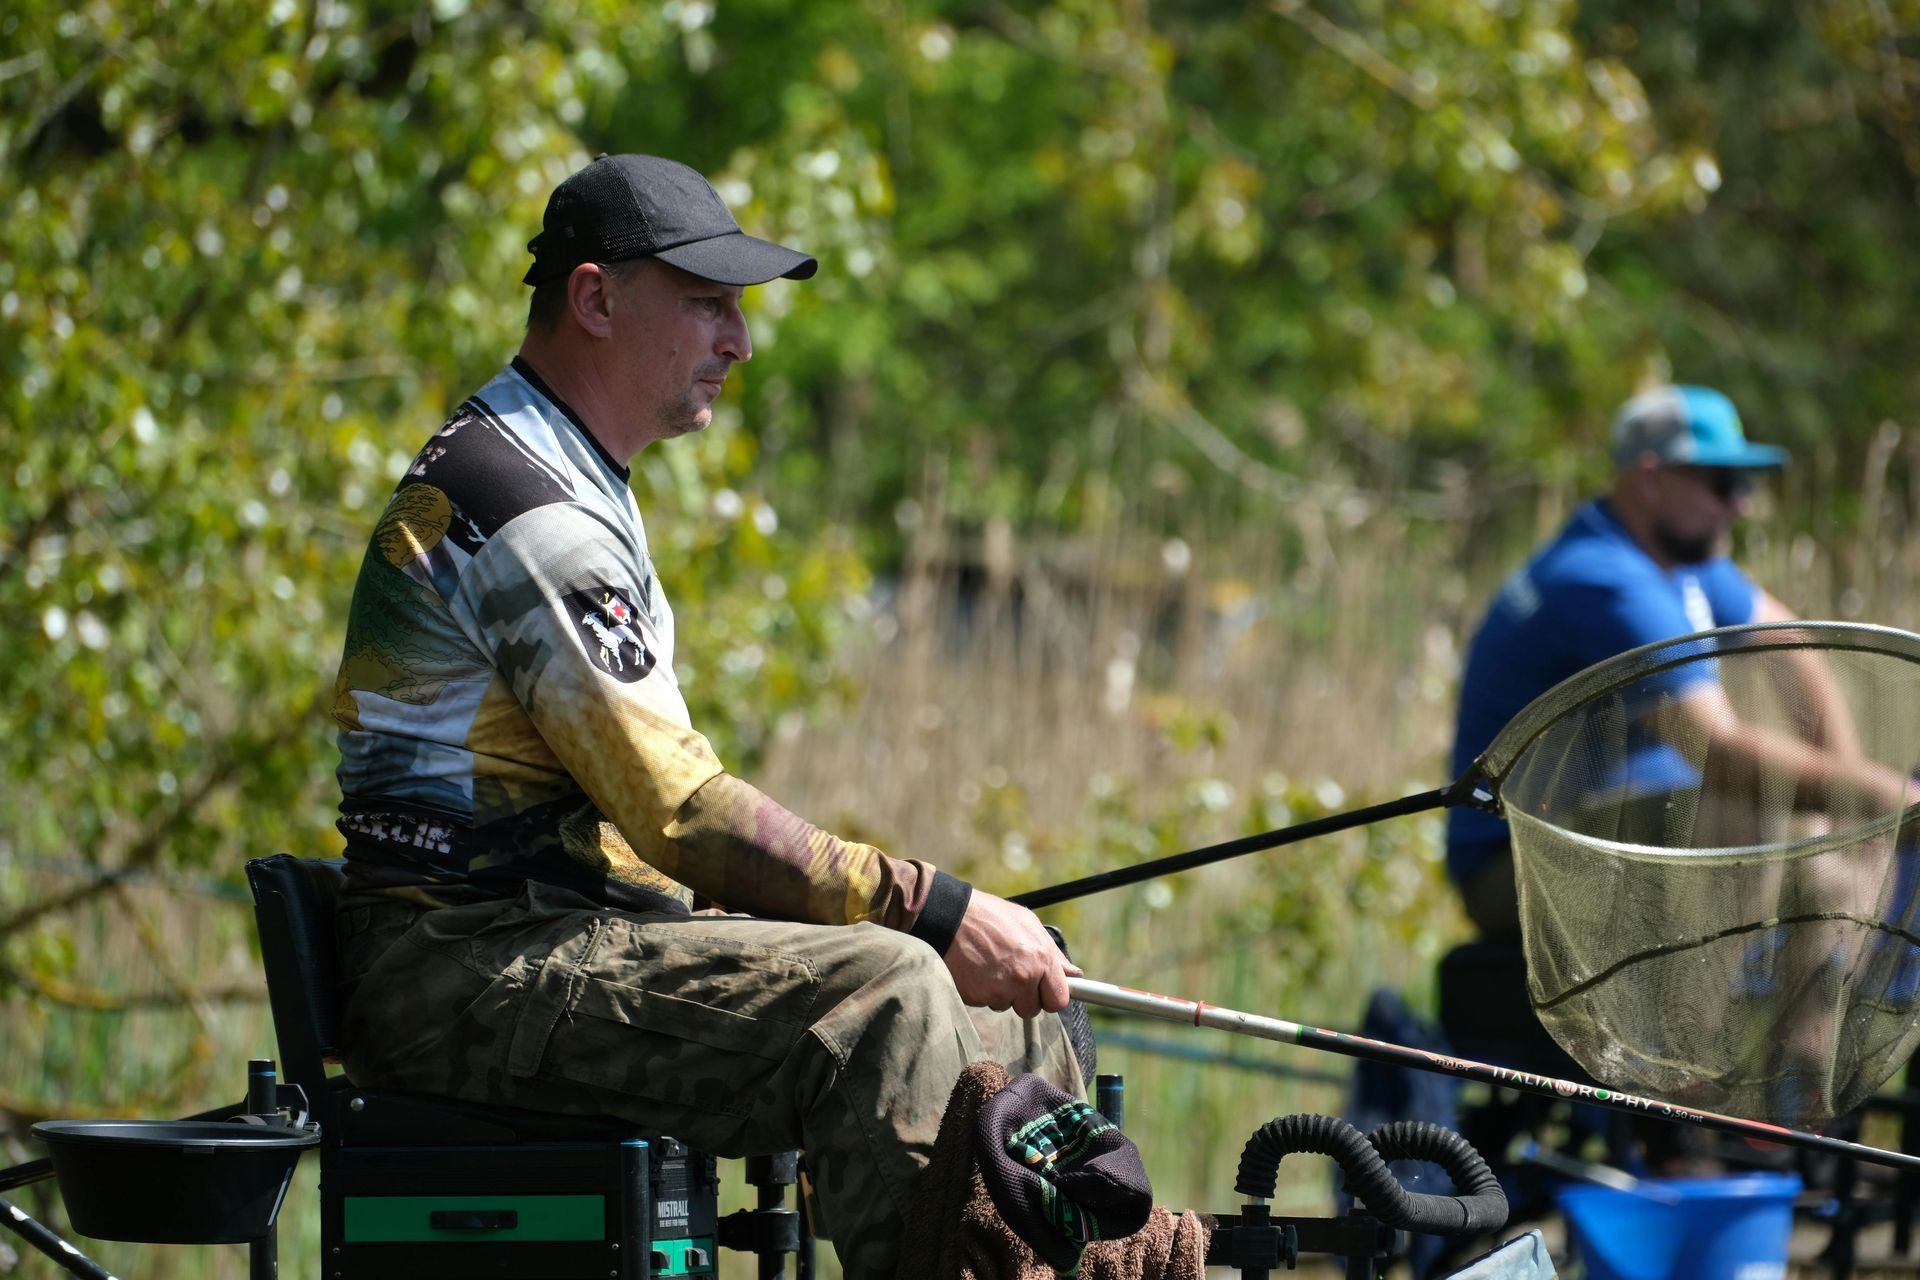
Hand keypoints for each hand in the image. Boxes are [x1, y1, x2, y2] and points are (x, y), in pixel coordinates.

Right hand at [941, 890, 1081, 1017]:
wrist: (949, 917)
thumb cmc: (990, 917)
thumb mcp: (1027, 924)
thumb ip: (1053, 953)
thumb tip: (1074, 974)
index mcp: (1041, 958)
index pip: (1059, 1000)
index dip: (1050, 996)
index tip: (1044, 992)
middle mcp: (1025, 977)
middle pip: (1033, 1009)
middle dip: (1024, 998)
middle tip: (1011, 976)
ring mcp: (1001, 989)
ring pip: (1008, 1006)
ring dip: (1001, 994)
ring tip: (990, 967)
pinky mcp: (980, 997)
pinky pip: (987, 1004)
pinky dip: (983, 992)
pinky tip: (977, 971)